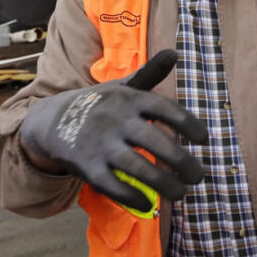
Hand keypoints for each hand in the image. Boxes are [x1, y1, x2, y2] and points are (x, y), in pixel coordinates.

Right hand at [19, 49, 207, 212]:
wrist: (51, 120)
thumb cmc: (100, 104)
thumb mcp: (123, 86)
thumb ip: (151, 74)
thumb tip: (176, 52)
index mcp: (129, 99)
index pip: (164, 108)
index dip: (188, 123)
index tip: (205, 139)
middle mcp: (116, 120)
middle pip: (154, 141)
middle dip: (181, 161)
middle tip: (200, 176)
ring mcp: (101, 145)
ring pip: (136, 168)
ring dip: (164, 184)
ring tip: (182, 193)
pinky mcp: (88, 167)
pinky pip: (113, 186)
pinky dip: (133, 197)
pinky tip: (148, 204)